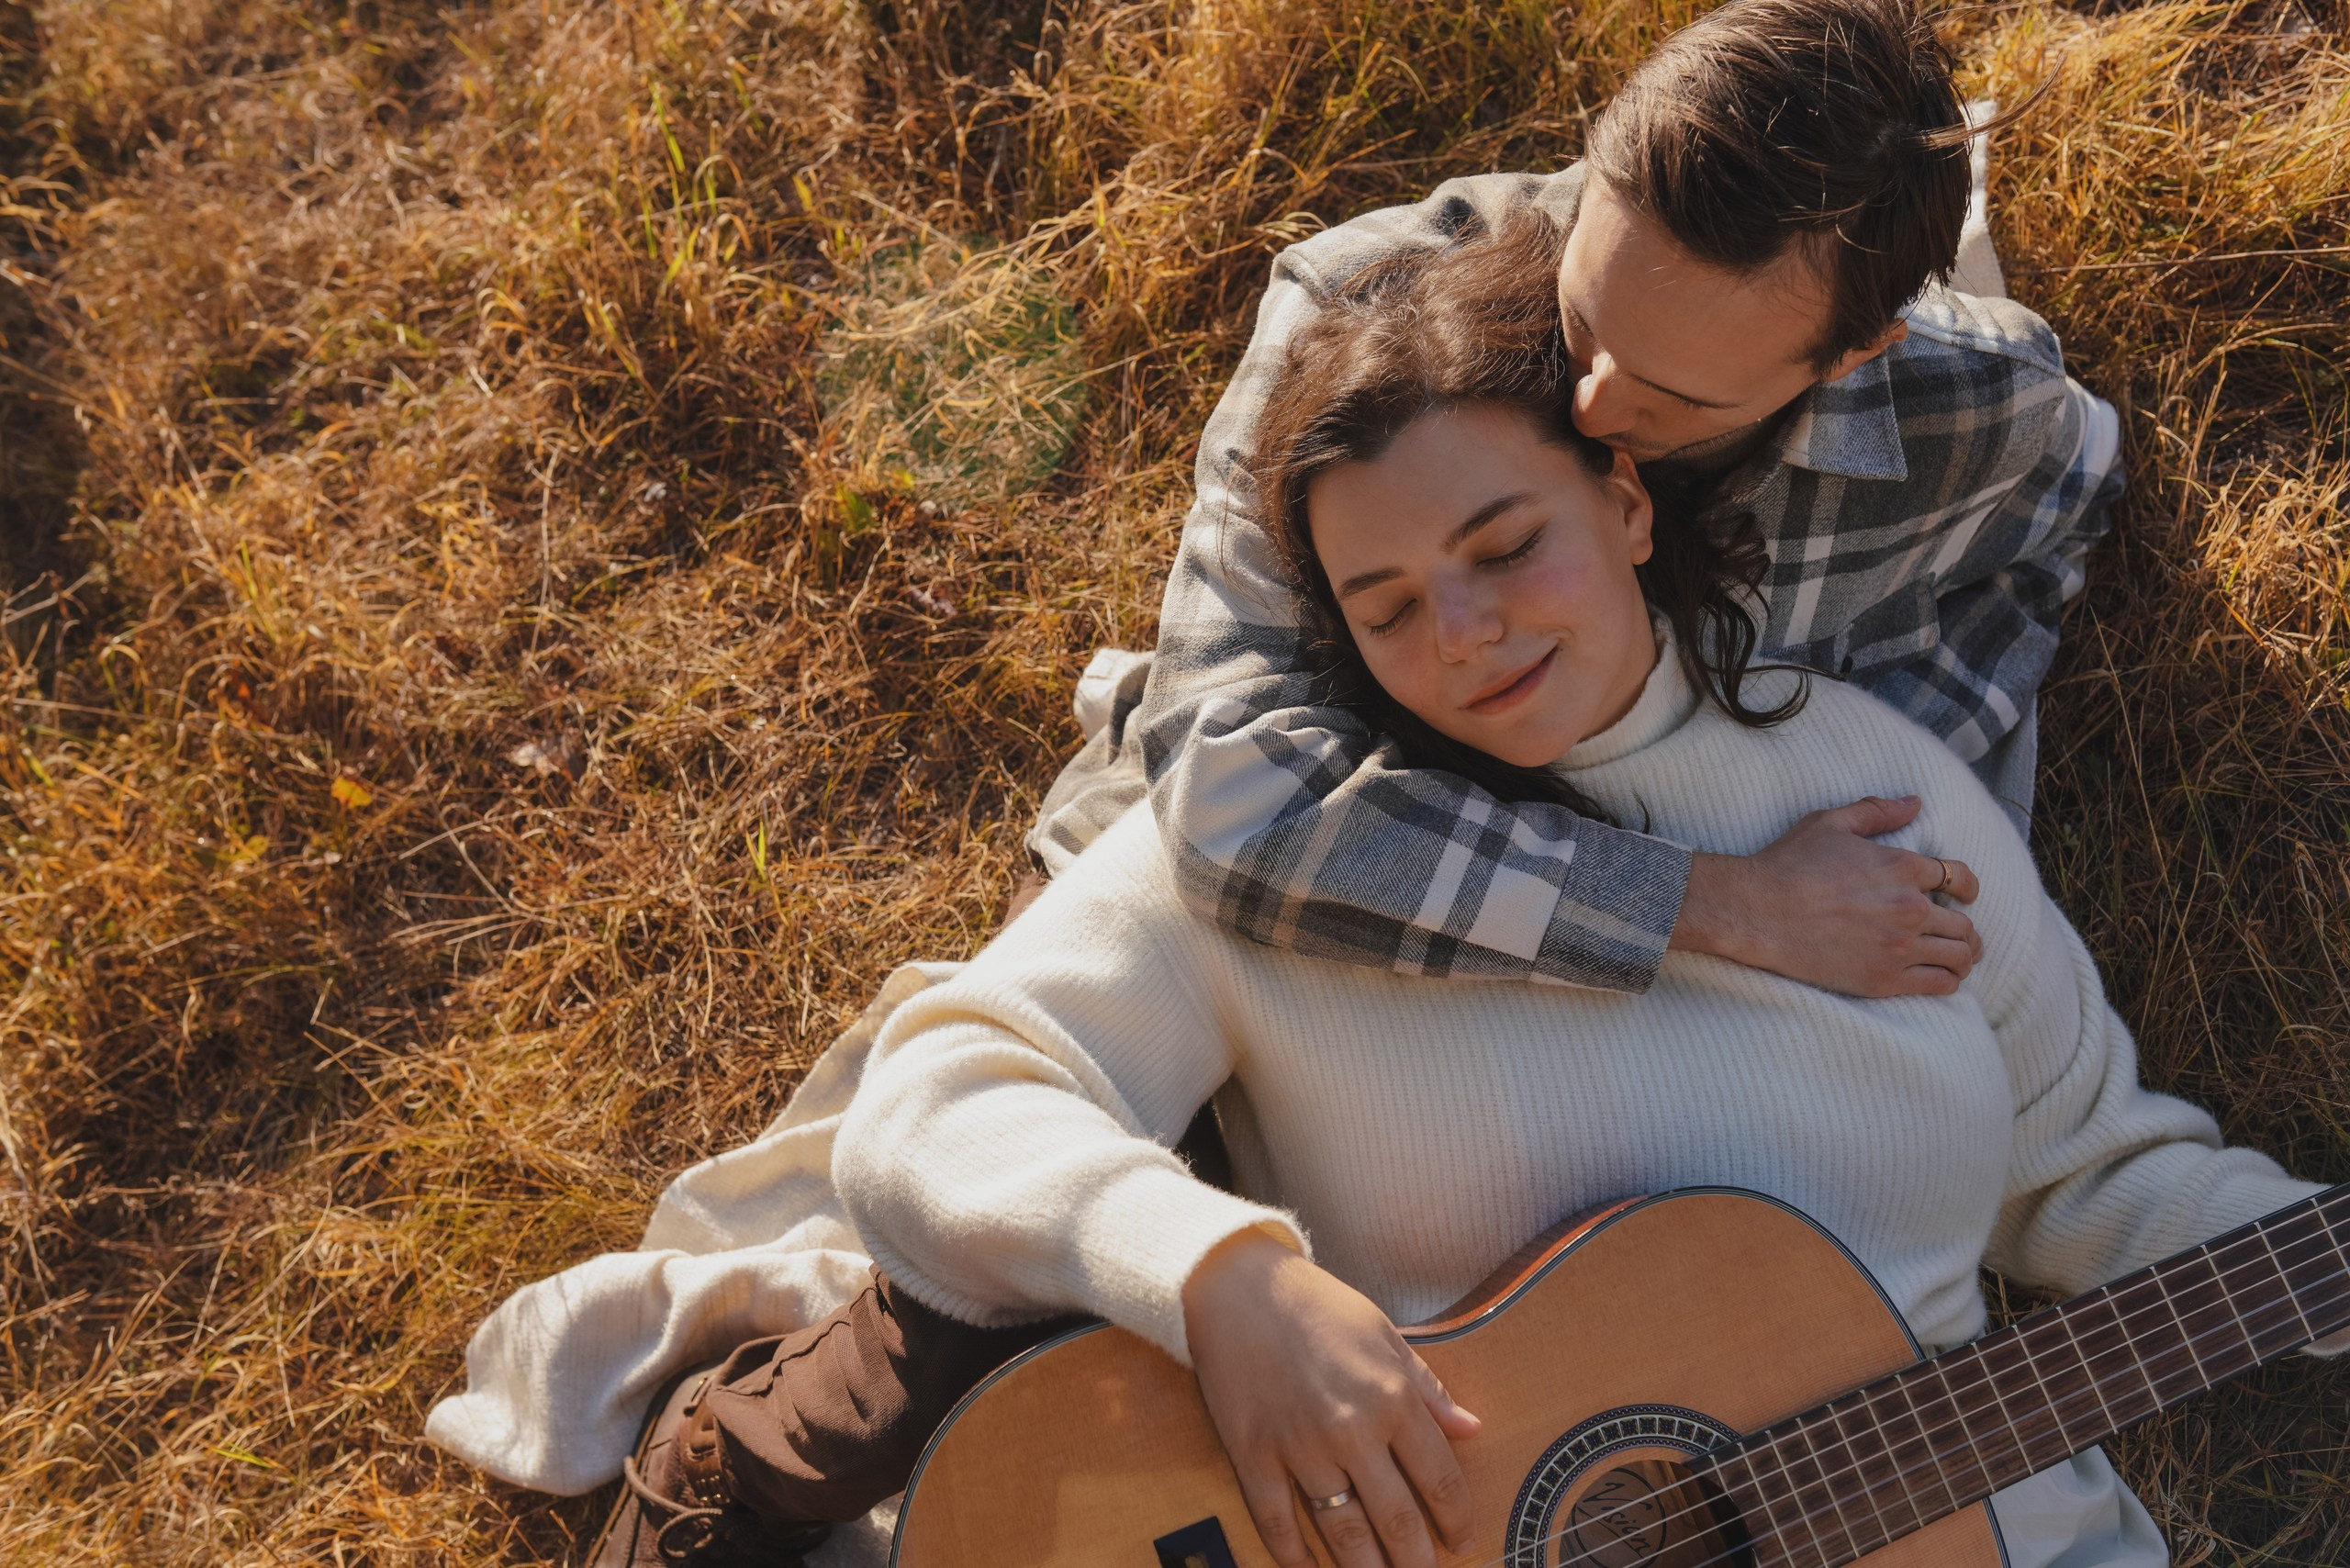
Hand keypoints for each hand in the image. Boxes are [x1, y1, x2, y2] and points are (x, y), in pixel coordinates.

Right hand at [1183, 1232, 1480, 1567]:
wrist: (1237, 1286)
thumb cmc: (1317, 1304)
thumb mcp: (1386, 1334)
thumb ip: (1428, 1388)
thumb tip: (1472, 1429)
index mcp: (1391, 1399)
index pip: (1438, 1478)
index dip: (1456, 1518)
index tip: (1463, 1540)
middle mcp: (1352, 1431)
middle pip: (1396, 1519)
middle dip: (1417, 1560)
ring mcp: (1300, 1449)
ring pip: (1343, 1532)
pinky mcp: (1255, 1456)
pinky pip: (1278, 1521)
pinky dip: (1294, 1555)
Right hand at [1671, 794, 1982, 997]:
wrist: (1756, 912)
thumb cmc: (1788, 864)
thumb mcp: (1829, 823)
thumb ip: (1876, 812)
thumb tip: (1914, 803)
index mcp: (1902, 867)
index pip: (1960, 878)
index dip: (1967, 886)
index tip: (1965, 894)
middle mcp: (1910, 908)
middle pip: (1964, 923)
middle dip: (1966, 927)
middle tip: (1960, 933)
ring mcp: (1900, 946)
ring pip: (1960, 956)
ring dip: (1964, 955)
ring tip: (1956, 957)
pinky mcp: (1885, 978)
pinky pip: (1941, 984)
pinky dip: (1948, 980)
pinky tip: (1939, 976)